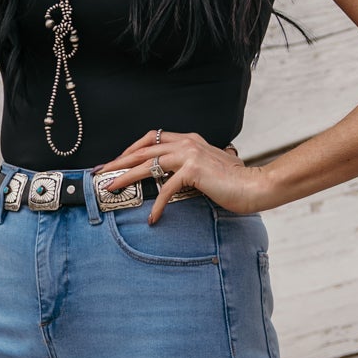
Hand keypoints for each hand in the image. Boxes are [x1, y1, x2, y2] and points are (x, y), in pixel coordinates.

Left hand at [95, 131, 272, 222]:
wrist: (255, 186)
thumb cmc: (233, 182)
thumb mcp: (208, 168)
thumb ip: (189, 167)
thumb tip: (171, 177)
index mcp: (189, 139)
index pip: (152, 139)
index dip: (131, 149)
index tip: (117, 161)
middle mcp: (187, 142)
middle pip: (143, 150)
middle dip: (119, 161)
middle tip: (102, 172)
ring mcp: (189, 155)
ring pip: (147, 165)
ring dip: (126, 177)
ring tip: (112, 188)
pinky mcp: (193, 171)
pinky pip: (165, 189)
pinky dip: (157, 205)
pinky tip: (152, 217)